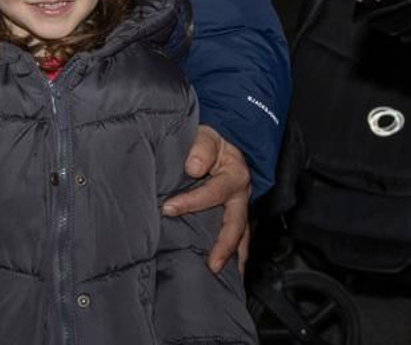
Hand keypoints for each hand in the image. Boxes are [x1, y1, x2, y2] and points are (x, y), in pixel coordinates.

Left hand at [161, 125, 251, 272]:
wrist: (222, 141)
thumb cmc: (210, 140)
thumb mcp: (206, 136)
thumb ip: (200, 148)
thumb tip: (194, 167)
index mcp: (234, 174)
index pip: (213, 193)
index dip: (190, 202)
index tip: (168, 209)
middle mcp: (241, 194)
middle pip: (236, 224)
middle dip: (225, 245)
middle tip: (212, 264)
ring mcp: (241, 206)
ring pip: (241, 235)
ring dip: (232, 255)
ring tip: (221, 275)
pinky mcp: (236, 214)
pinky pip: (240, 237)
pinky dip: (235, 254)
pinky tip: (230, 271)